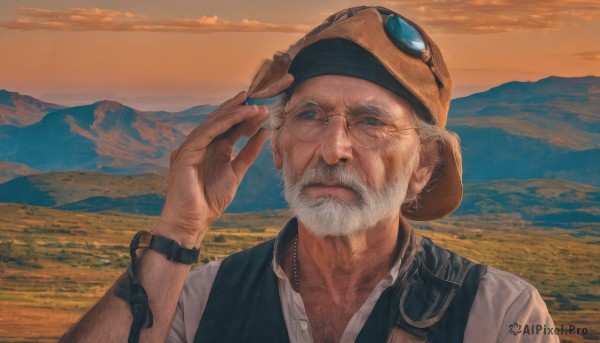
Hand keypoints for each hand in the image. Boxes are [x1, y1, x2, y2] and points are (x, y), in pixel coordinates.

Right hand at [154, 74, 292, 246]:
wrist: (193, 221)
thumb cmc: (210, 201)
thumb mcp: (235, 173)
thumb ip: (248, 153)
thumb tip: (262, 133)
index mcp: (213, 149)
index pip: (229, 127)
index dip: (245, 117)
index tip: (262, 110)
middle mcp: (202, 145)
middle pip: (221, 121)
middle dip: (240, 110)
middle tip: (259, 101)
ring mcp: (192, 148)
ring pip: (214, 123)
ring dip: (234, 114)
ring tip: (253, 107)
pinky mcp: (185, 153)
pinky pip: (205, 133)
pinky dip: (222, 123)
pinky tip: (237, 116)